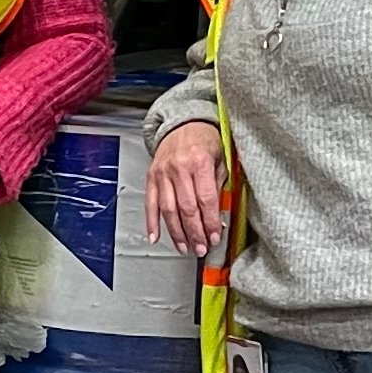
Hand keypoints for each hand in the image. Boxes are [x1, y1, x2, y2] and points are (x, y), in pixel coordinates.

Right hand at [149, 121, 230, 254]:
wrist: (183, 124)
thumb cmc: (205, 141)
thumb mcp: (220, 160)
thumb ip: (217, 186)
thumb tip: (217, 217)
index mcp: (200, 162)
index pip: (206, 200)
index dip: (210, 222)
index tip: (214, 236)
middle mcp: (179, 168)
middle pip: (186, 208)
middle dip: (194, 232)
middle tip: (200, 248)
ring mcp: (163, 173)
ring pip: (168, 209)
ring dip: (176, 232)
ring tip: (183, 247)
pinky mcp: (152, 177)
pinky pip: (151, 203)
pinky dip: (151, 222)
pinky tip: (155, 237)